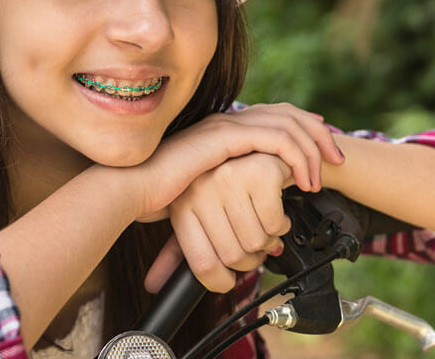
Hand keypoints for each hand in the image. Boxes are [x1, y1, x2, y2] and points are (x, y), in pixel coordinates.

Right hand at [127, 103, 342, 223]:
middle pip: (288, 114)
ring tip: (321, 177)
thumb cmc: (154, 197)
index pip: (273, 117)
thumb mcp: (200, 195)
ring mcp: (226, 126)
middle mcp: (226, 122)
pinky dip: (297, 157)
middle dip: (318, 136)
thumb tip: (245, 217)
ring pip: (288, 124)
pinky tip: (302, 179)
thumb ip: (223, 196)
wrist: (130, 190)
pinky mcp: (227, 136)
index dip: (302, 129)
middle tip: (337, 160)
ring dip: (313, 148)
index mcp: (221, 131)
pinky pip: (277, 138)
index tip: (321, 152)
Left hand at [139, 104, 342, 291]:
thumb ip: (176, 251)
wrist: (261, 149)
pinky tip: (274, 209)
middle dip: (251, 259)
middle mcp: (201, 189)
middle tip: (253, 244)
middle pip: (232, 257)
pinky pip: (275, 224)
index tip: (229, 280)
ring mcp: (229, 178)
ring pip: (256, 242)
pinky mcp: (259, 172)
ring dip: (268, 241)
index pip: (203, 264)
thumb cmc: (229, 188)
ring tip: (261, 222)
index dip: (220, 282)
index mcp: (182, 203)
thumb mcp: (196, 216)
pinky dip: (281, 224)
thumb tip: (153, 285)